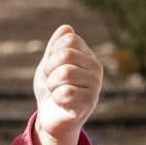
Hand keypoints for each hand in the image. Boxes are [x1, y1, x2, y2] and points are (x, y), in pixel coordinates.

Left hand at [32, 25, 101, 144]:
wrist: (50, 117)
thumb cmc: (51, 89)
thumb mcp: (48, 64)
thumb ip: (55, 46)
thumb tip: (66, 27)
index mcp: (88, 56)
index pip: (69, 39)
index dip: (52, 52)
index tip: (51, 67)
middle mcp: (96, 68)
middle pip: (65, 55)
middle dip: (49, 69)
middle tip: (51, 82)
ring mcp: (95, 86)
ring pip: (64, 73)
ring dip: (51, 84)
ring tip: (56, 92)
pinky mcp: (89, 103)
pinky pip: (65, 92)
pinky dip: (56, 98)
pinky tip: (62, 103)